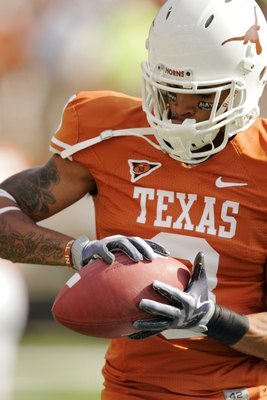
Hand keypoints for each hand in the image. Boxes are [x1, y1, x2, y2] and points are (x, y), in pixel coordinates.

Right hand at [71, 234, 168, 268]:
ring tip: (137, 259)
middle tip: (152, 259)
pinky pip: (102, 249)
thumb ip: (132, 268)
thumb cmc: (106, 262)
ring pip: (122, 242)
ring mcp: (108, 242)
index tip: (167, 255)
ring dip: (131, 250)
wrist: (84, 254)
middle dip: (145, 248)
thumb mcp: (120, 263)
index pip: (145, 242)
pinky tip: (111, 260)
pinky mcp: (96, 247)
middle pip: (136, 240)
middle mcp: (120, 240)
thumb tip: (150, 282)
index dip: (156, 247)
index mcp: (128, 243)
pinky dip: (107, 254)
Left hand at [130, 252, 248, 344]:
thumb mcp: (201, 281)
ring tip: (133, 322)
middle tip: (140, 302)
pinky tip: (130, 335)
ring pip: (159, 325)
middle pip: (166, 312)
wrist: (203, 317)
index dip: (165, 290)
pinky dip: (144, 334)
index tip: (153, 283)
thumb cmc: (199, 294)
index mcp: (188, 301)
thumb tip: (200, 252)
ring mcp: (174, 323)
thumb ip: (199, 267)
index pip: (175, 295)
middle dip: (154, 308)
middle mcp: (181, 314)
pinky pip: (155, 332)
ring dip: (146, 325)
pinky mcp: (168, 328)